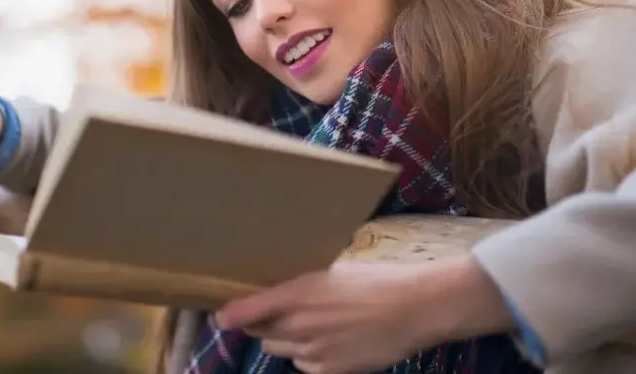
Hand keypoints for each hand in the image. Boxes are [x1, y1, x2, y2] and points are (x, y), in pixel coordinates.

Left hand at [214, 255, 512, 373]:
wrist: (414, 309)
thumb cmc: (378, 281)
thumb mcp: (334, 272)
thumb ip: (304, 286)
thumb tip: (284, 292)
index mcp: (299, 293)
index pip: (248, 310)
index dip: (231, 315)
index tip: (221, 317)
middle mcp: (299, 324)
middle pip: (260, 332)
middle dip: (260, 324)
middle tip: (273, 315)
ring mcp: (313, 351)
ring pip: (279, 350)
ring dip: (283, 340)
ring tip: (307, 328)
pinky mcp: (330, 370)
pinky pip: (303, 366)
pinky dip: (307, 357)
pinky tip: (327, 344)